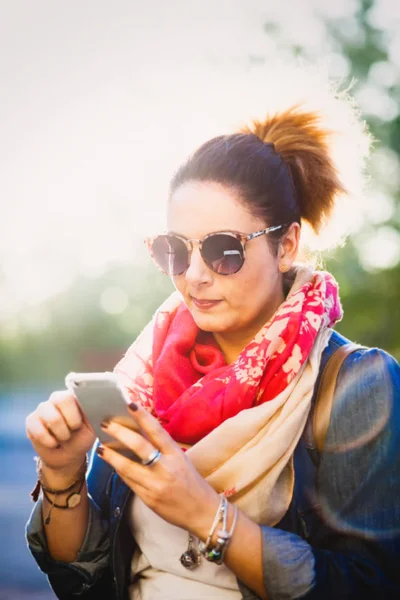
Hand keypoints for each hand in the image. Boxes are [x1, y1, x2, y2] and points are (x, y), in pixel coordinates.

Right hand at [25, 391, 95, 474]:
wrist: (68, 455)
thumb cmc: (83, 437)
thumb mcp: (94, 427)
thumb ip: (96, 412)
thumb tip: (102, 403)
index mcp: (74, 396)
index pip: (75, 391)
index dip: (78, 409)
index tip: (80, 424)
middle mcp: (57, 398)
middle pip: (61, 399)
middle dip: (71, 422)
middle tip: (74, 431)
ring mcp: (43, 408)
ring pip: (51, 417)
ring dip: (61, 434)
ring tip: (64, 438)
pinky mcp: (31, 420)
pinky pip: (38, 429)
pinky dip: (49, 441)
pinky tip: (53, 443)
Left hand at [97, 402, 219, 538]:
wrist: (202, 513)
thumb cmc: (192, 483)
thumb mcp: (181, 461)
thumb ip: (162, 450)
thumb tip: (138, 434)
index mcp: (176, 455)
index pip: (157, 431)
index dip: (143, 416)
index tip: (129, 404)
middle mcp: (166, 468)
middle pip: (139, 446)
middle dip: (119, 433)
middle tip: (105, 423)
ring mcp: (156, 485)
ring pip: (127, 467)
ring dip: (112, 456)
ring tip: (100, 448)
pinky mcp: (148, 499)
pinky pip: (129, 482)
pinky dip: (120, 472)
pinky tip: (113, 464)